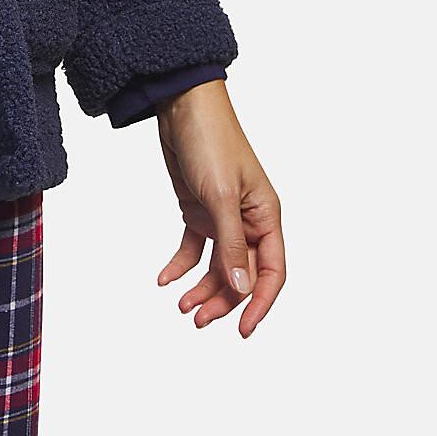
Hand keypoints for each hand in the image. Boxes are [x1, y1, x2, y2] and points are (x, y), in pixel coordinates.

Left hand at [153, 80, 285, 337]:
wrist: (180, 105)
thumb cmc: (210, 140)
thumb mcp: (220, 195)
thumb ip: (231, 242)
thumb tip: (240, 287)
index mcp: (266, 216)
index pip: (271, 272)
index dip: (259, 303)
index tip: (243, 330)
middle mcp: (248, 220)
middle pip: (241, 273)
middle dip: (223, 300)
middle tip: (197, 320)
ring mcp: (223, 215)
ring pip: (218, 264)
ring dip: (202, 288)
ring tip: (181, 306)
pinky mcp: (199, 208)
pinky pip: (194, 247)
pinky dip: (181, 265)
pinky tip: (165, 279)